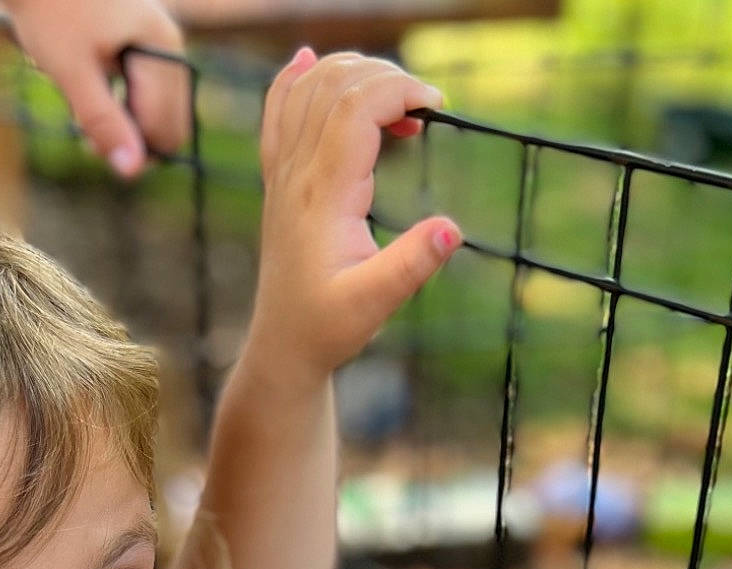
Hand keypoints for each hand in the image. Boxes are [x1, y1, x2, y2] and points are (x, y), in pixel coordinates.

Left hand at [6, 0, 190, 175]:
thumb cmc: (50, 11)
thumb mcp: (72, 72)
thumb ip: (104, 122)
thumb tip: (131, 172)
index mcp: (161, 49)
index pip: (165, 128)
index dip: (132, 152)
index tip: (88, 147)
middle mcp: (171, 46)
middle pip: (169, 124)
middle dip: (132, 141)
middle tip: (85, 138)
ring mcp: (162, 44)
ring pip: (160, 112)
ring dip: (126, 126)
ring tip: (84, 117)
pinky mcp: (147, 44)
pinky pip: (149, 94)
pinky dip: (124, 105)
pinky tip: (92, 97)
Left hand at [244, 48, 460, 386]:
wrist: (283, 346)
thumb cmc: (328, 327)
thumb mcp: (375, 304)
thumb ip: (412, 265)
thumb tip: (453, 229)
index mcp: (324, 195)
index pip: (357, 108)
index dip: (400, 90)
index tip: (436, 106)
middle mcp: (297, 174)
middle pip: (335, 85)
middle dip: (385, 76)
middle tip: (423, 103)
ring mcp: (282, 174)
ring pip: (307, 89)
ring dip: (352, 72)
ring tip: (394, 96)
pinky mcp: (278, 181)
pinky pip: (278, 112)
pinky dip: (294, 79)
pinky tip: (308, 59)